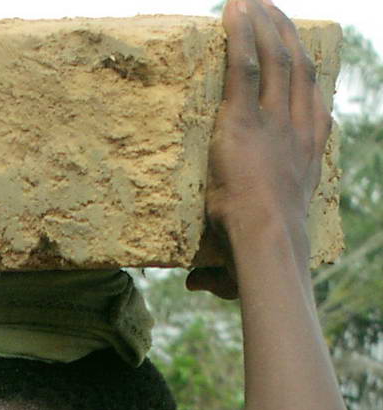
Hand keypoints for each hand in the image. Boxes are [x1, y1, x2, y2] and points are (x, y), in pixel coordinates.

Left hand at [186, 0, 331, 300]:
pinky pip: (244, 65)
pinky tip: (234, 8)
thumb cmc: (257, 263)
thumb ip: (215, 273)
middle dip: (286, 37)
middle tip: (277, 13)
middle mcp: (296, 134)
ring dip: (267, 26)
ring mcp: (274, 124)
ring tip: (257, 2)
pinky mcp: (243, 119)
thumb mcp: (238, 264)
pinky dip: (240, 34)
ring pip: (277, 60)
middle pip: (297, 72)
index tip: (301, 60)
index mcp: (306, 161)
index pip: (312, 109)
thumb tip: (194, 285)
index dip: (307, 80)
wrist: (264, 245)